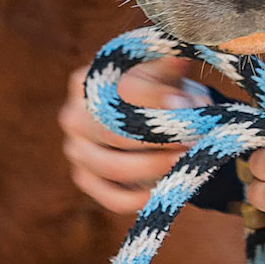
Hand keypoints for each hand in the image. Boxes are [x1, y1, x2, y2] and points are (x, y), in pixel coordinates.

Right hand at [58, 57, 213, 214]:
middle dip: (157, 138)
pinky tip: (166, 186)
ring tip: (183, 161)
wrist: (150, 115)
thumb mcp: (164, 70)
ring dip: (153, 167)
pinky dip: (141, 197)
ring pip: (112, 166)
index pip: (120, 91)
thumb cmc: (157, 87)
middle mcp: (73, 116)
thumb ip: (172, 65)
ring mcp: (76, 150)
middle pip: (112, 132)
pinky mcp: (85, 178)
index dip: (156, 98)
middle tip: (191, 140)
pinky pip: (112, 197)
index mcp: (87, 81)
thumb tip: (180, 68)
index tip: (186, 105)